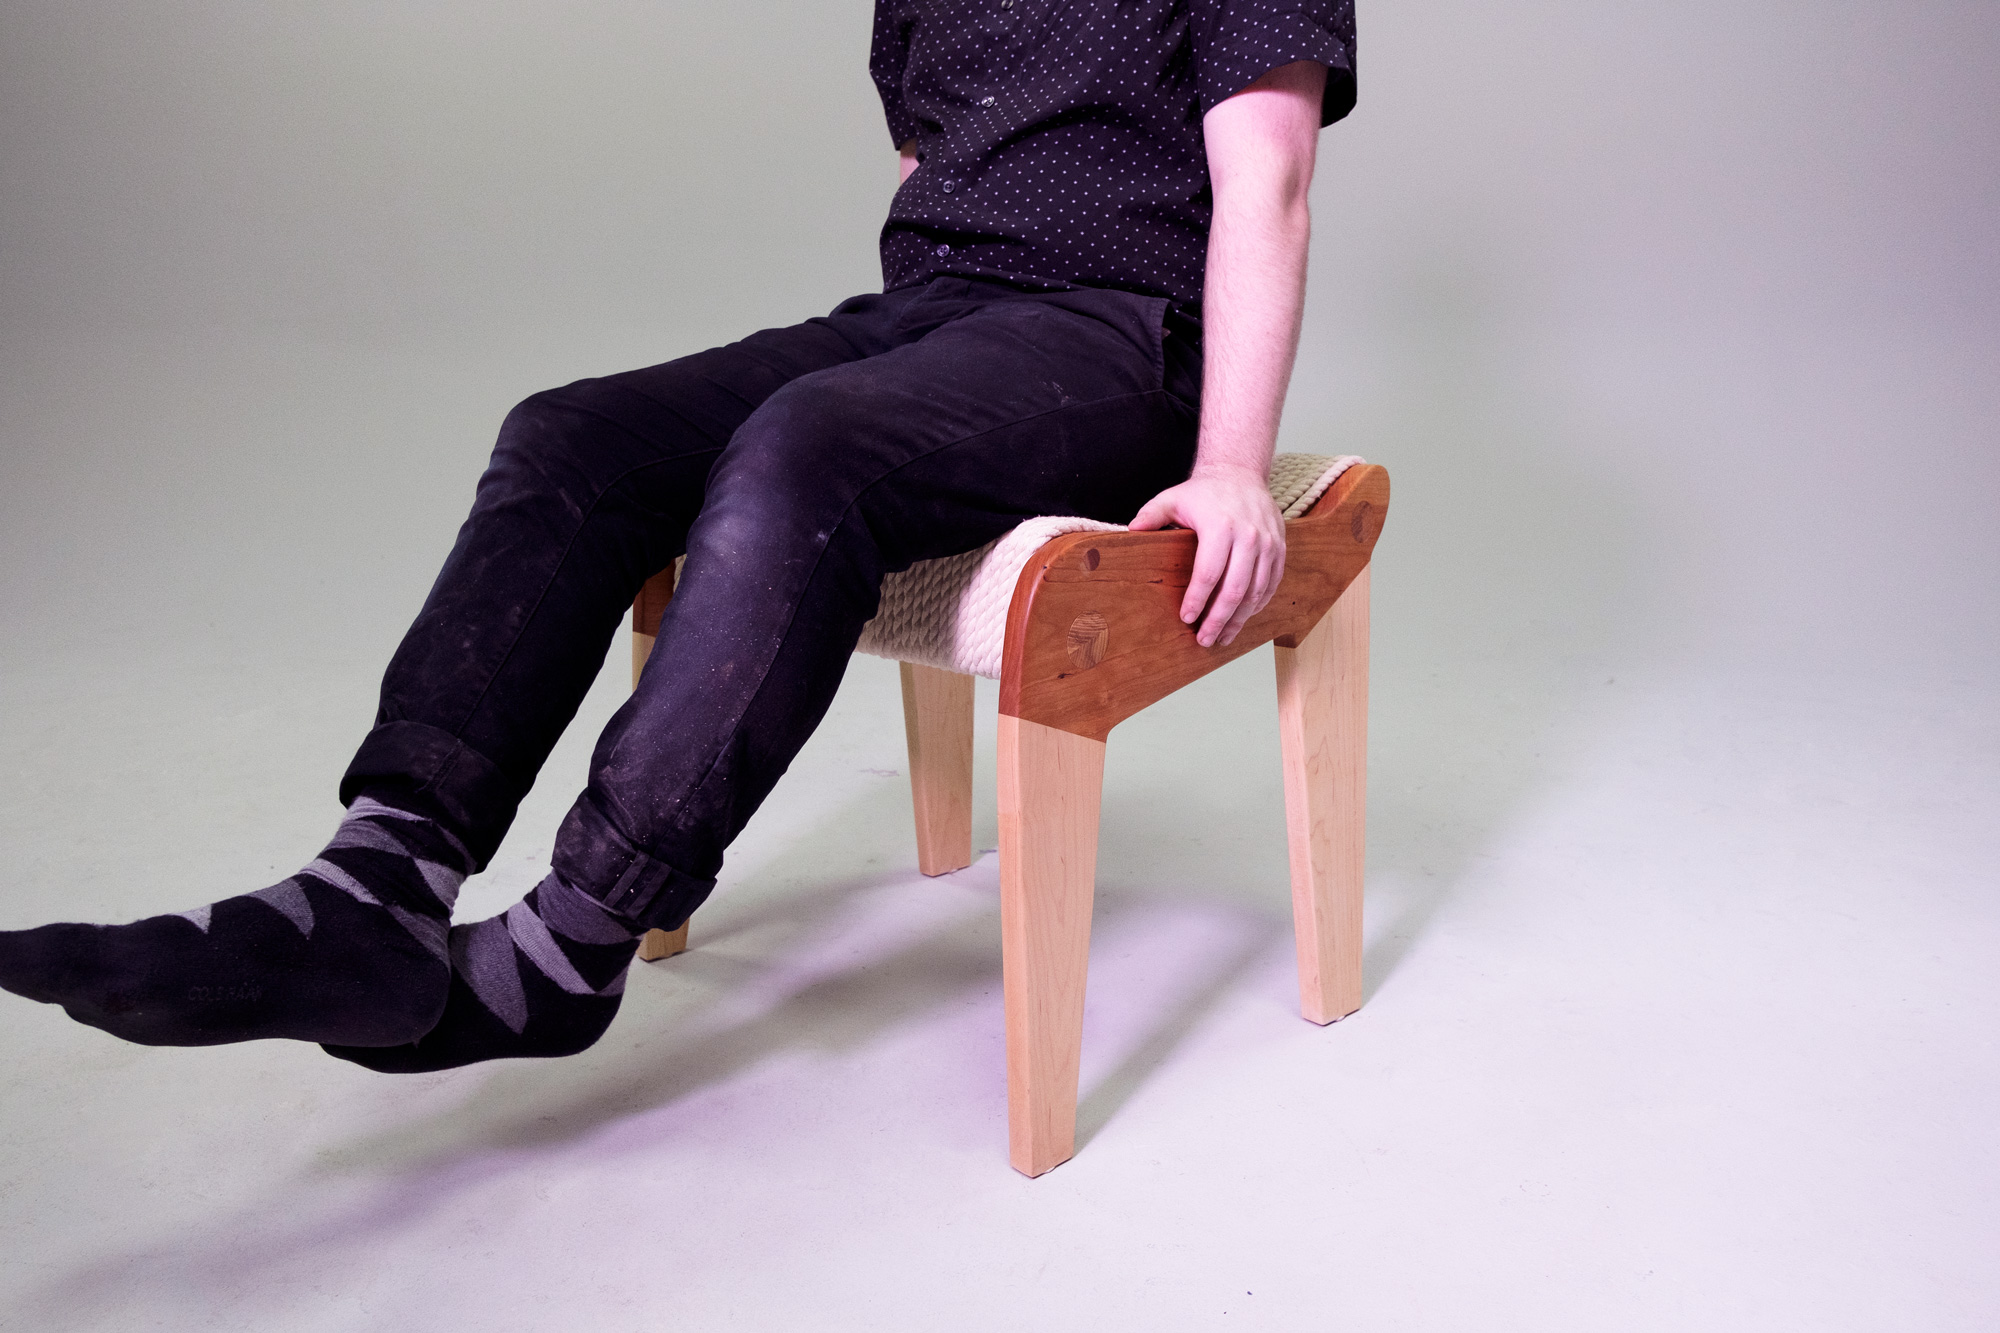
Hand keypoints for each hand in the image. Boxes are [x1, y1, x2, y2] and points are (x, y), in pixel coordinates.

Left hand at [1129, 464, 1286, 646]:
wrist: (1240, 473)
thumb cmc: (1202, 492)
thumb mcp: (1172, 498)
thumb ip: (1151, 515)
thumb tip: (1131, 531)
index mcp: (1220, 527)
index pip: (1209, 573)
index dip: (1198, 599)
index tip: (1186, 618)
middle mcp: (1249, 536)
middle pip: (1234, 589)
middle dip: (1218, 619)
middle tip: (1204, 640)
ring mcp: (1268, 543)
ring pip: (1255, 592)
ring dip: (1239, 619)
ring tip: (1222, 636)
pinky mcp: (1279, 548)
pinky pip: (1270, 584)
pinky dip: (1257, 605)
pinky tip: (1242, 617)